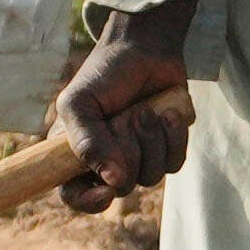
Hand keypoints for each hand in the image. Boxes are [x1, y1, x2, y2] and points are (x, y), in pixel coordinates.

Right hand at [49, 14, 193, 206]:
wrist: (145, 47)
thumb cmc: (104, 74)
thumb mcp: (79, 104)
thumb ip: (87, 144)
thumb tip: (113, 182)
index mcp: (77, 153)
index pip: (76, 196)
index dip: (89, 201)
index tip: (106, 189)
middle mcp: (107, 160)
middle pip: (122, 187)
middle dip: (126, 150)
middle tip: (123, 116)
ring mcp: (139, 156)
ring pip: (151, 176)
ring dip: (150, 140)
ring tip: (144, 109)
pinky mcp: (166, 147)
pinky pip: (174, 163)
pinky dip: (173, 138)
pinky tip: (168, 114)